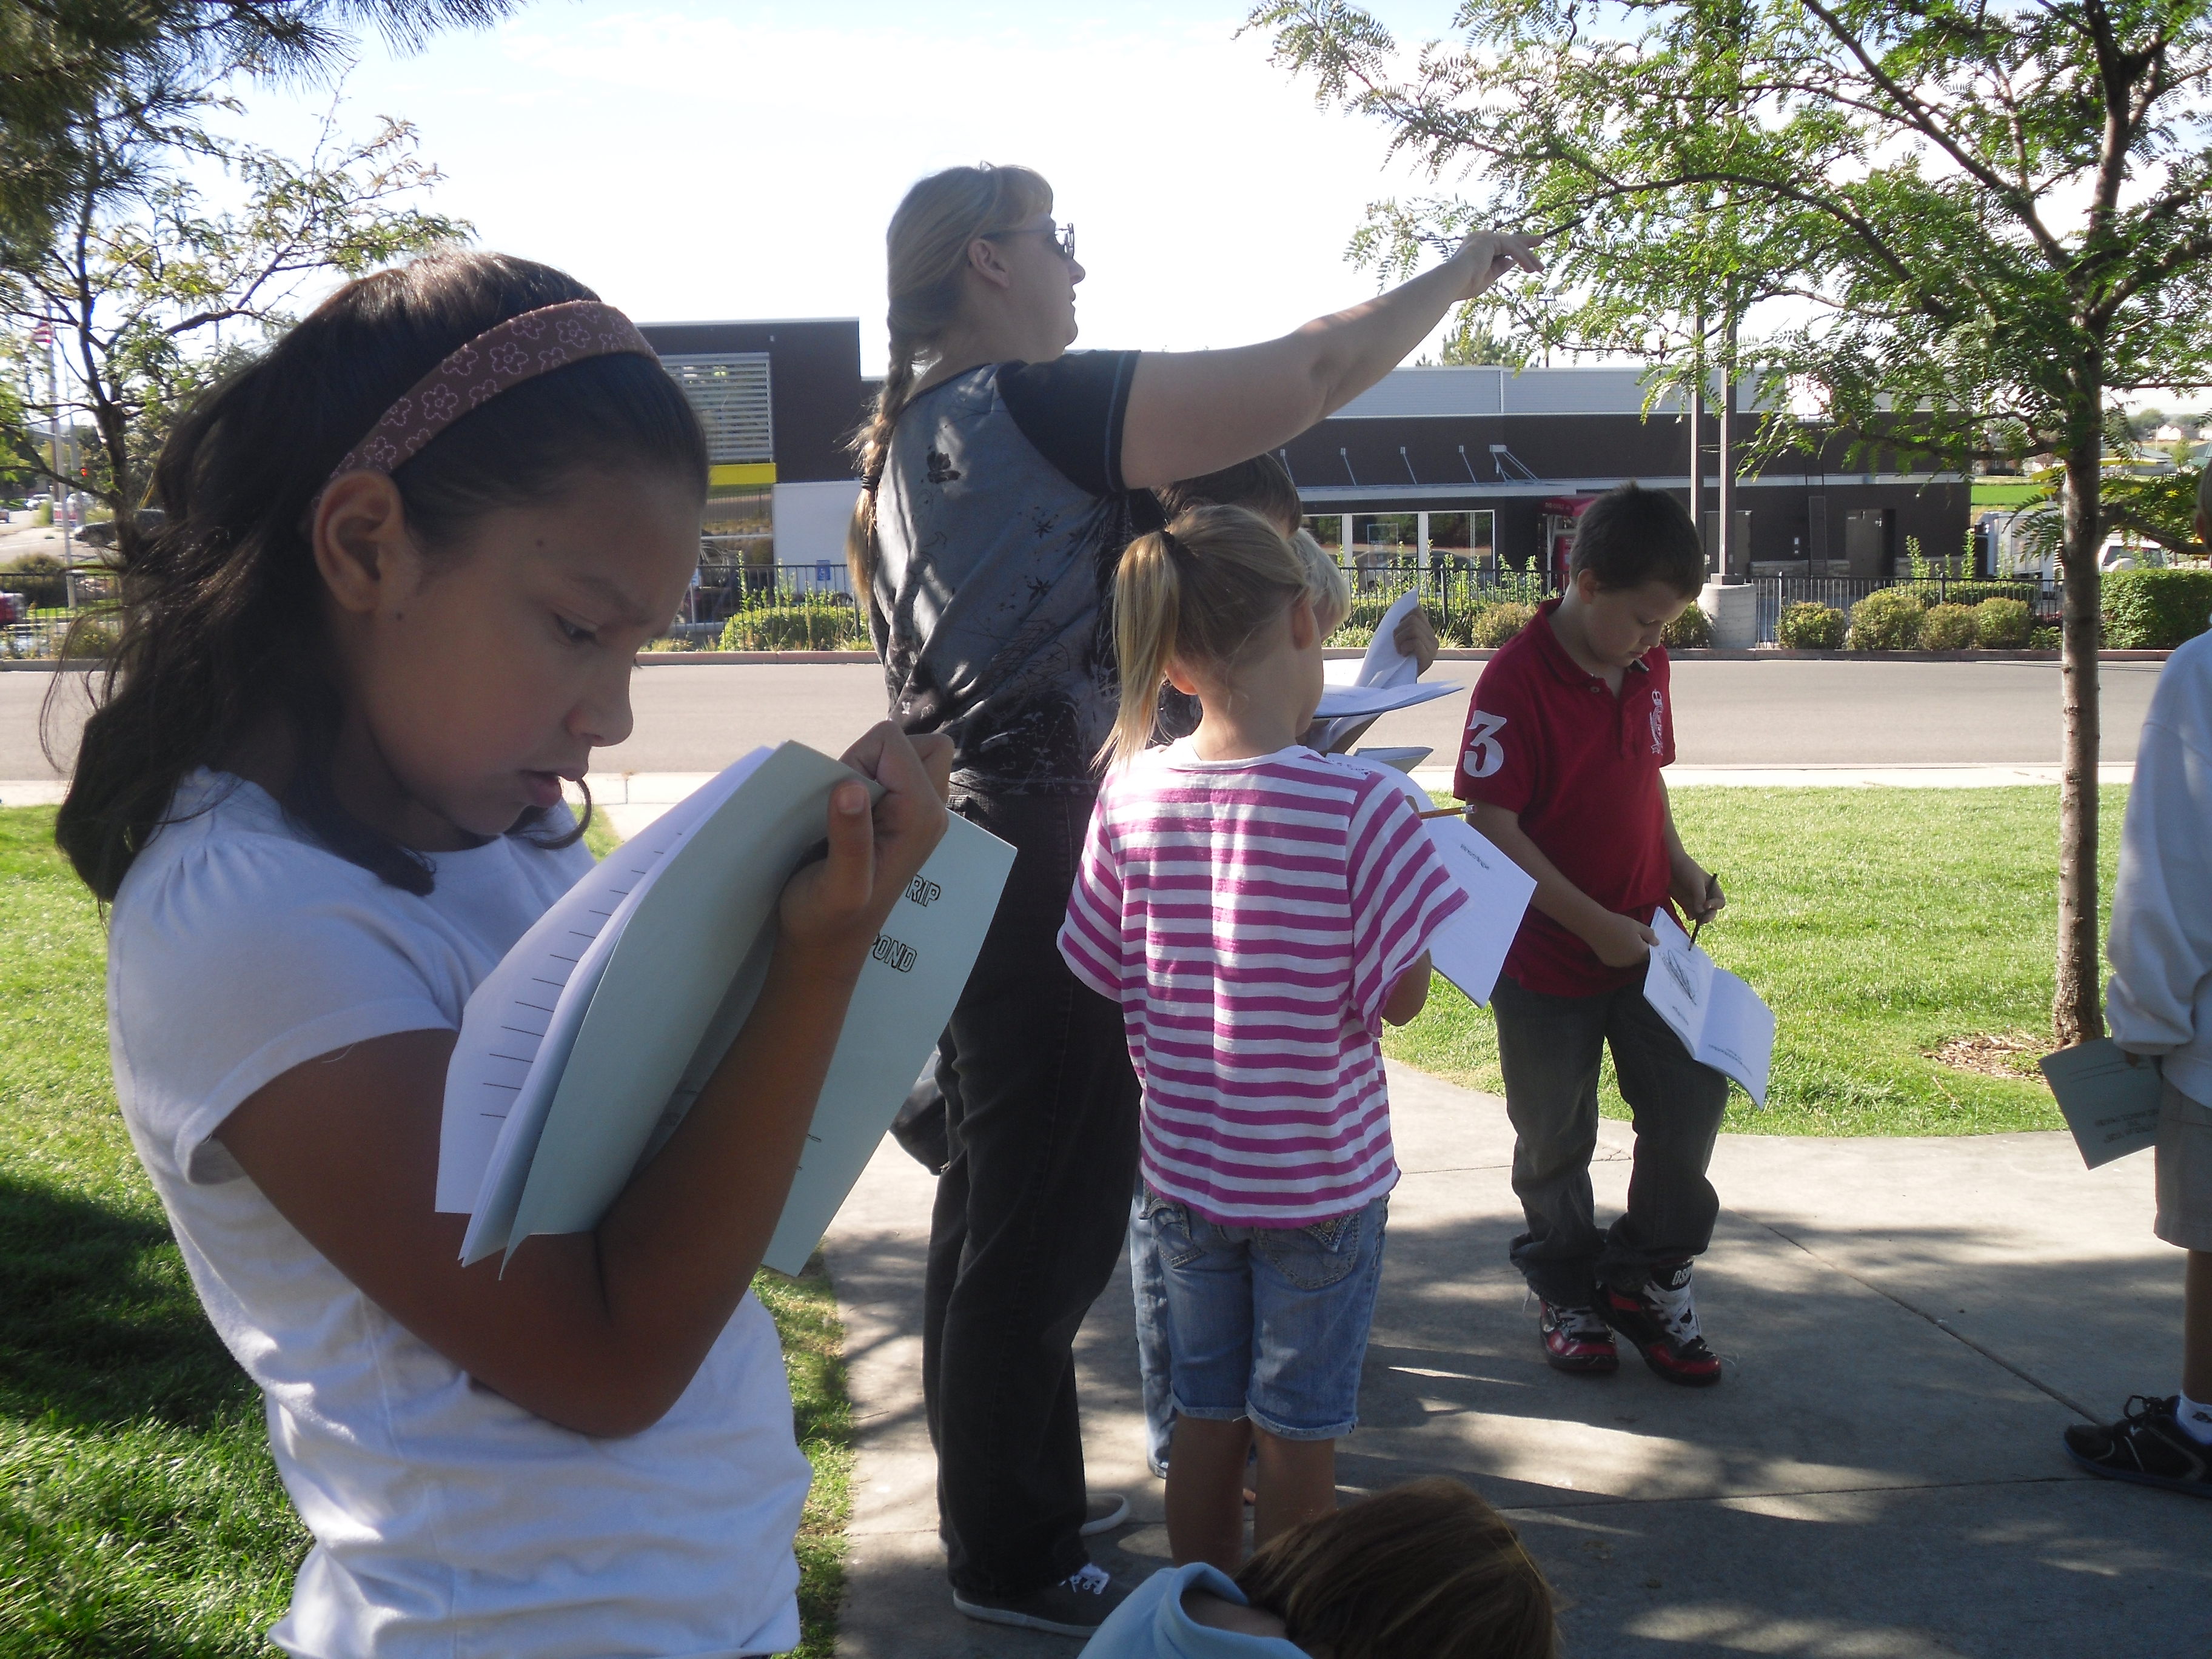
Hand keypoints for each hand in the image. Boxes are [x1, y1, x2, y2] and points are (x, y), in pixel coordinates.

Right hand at [777, 723, 949, 971]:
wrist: (828, 947)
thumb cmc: (827, 918)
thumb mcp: (837, 884)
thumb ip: (849, 838)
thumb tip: (851, 786)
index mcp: (921, 816)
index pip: (892, 741)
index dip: (857, 758)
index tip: (840, 799)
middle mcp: (932, 812)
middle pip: (921, 744)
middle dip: (877, 755)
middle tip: (849, 798)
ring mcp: (921, 817)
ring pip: (910, 758)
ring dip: (873, 769)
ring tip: (849, 813)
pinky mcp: (905, 821)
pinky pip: (897, 778)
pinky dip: (872, 783)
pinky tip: (852, 820)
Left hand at [1393, 608, 1438, 674]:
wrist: (1394, 682)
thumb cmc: (1393, 659)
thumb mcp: (1399, 638)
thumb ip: (1404, 625)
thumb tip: (1407, 603)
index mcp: (1427, 631)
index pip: (1416, 610)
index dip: (1402, 618)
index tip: (1398, 632)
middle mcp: (1433, 639)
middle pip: (1413, 619)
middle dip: (1398, 630)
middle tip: (1396, 644)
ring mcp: (1432, 649)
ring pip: (1414, 629)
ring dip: (1400, 639)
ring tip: (1399, 650)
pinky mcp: (1428, 659)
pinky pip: (1416, 642)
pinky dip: (1404, 647)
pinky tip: (1402, 655)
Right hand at [1450, 229, 1542, 301]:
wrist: (1452, 283)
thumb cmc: (1464, 285)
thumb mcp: (1488, 276)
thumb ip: (1500, 267)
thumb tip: (1513, 262)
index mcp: (1476, 246)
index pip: (1501, 244)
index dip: (1516, 247)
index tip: (1529, 249)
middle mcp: (1480, 237)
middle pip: (1509, 239)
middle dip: (1527, 241)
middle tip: (1542, 239)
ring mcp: (1484, 237)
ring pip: (1513, 245)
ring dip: (1528, 257)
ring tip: (1540, 268)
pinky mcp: (1489, 240)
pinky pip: (1511, 248)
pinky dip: (1522, 258)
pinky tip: (1530, 268)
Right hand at [1587, 911, 1659, 968]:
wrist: (1595, 926)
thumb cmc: (1619, 923)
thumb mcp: (1638, 925)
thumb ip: (1650, 935)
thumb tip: (1657, 943)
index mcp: (1640, 953)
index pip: (1650, 953)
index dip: (1648, 946)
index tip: (1645, 938)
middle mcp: (1631, 962)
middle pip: (1639, 958)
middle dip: (1639, 950)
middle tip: (1633, 936)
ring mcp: (1619, 964)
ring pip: (1629, 960)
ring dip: (1629, 953)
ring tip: (1622, 940)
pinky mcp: (1608, 962)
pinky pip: (1618, 960)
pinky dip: (1619, 954)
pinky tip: (1613, 944)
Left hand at [1671, 859, 1724, 924]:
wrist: (1668, 864)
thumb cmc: (1685, 868)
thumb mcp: (1695, 880)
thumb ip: (1699, 896)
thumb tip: (1701, 912)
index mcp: (1713, 887)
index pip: (1720, 902)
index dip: (1715, 905)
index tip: (1706, 905)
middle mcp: (1706, 895)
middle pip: (1712, 910)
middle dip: (1709, 916)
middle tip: (1703, 920)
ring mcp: (1696, 900)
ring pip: (1702, 915)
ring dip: (1700, 919)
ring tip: (1697, 921)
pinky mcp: (1685, 903)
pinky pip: (1691, 914)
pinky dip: (1691, 917)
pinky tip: (1689, 916)